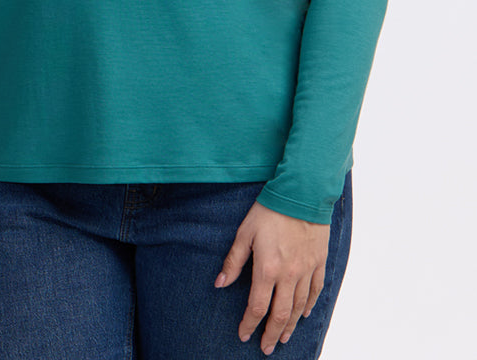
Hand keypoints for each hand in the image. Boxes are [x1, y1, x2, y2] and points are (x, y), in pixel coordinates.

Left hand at [214, 201, 329, 354]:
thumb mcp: (245, 233)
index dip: (249, 324)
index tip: (243, 335)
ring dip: (290, 326)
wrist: (302, 194)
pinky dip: (309, 306)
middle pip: (280, 315)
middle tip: (266, 348)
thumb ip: (234, 261)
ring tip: (283, 338)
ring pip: (299, 307)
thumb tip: (220, 283)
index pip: (257, 307)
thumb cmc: (269, 211)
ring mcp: (306, 270)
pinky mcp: (319, 262)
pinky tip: (303, 314)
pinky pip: (315, 291)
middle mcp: (288, 275)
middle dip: (271, 334)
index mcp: (267, 269)